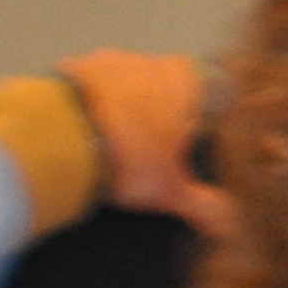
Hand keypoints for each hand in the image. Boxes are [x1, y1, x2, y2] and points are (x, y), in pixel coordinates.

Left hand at [57, 51, 229, 234]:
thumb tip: (230, 226)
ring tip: (108, 141)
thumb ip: (203, 205)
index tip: (189, 136)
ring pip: (121, 82)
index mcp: (184, 83)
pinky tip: (78, 133)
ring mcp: (104, 61)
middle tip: (147, 146)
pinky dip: (85, 105)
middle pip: (160, 83)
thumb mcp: (171, 191)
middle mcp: (148, 63)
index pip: (205, 87)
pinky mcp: (66, 68)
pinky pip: (84, 87)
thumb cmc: (130, 157)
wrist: (58, 137)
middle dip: (156, 109)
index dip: (199, 112)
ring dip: (118, 105)